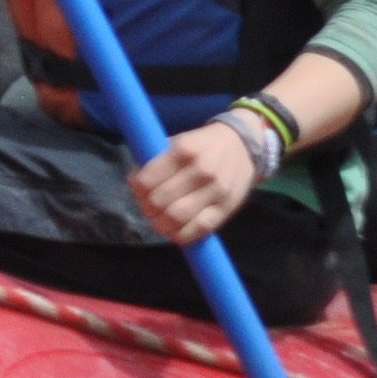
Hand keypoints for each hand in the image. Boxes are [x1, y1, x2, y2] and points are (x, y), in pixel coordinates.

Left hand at [127, 122, 262, 243]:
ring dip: (160, 224)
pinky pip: (199, 229)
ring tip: (158, 219)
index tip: (137, 188)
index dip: (136, 189)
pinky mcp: (227, 208)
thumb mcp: (176, 142)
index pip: (147, 180)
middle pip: (159, 202)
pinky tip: (174, 230)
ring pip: (177, 218)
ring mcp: (216, 191)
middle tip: (147, 206)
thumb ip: (155, 161)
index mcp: (183, 151)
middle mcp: (201, 171)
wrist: (242, 145)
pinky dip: (181, 235)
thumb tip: (134, 182)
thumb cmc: (201, 145)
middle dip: (146, 207)